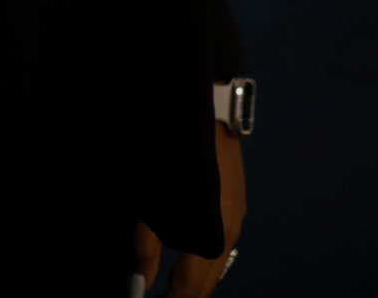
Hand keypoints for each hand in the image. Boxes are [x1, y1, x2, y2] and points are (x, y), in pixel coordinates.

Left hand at [132, 123, 245, 294]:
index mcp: (211, 234)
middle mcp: (230, 228)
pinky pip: (220, 237)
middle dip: (183, 294)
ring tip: (168, 282)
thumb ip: (145, 244)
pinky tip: (184, 249)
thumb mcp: (147, 198)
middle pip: (208, 280)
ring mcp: (236, 210)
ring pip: (216, 261)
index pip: (191, 289)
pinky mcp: (234, 195)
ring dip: (194, 275)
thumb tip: (141, 280)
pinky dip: (202, 252)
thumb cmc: (171, 147)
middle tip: (157, 296)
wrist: (204, 98)